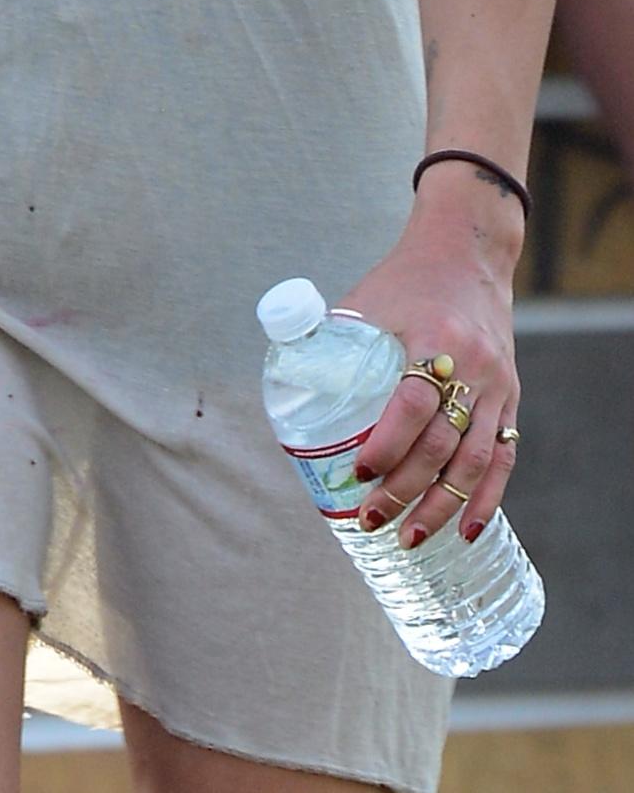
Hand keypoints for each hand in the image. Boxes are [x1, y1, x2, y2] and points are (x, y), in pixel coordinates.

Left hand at [346, 187, 524, 545]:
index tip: (359, 473)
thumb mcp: (362, 302)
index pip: (412, 402)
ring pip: (476, 457)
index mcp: (435, 338)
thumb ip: (324, 342)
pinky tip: (469, 530)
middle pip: (442, 441)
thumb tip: (282, 391)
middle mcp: (474, 366)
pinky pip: (504, 455)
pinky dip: (488, 497)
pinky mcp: (509, 397)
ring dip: (443, 505)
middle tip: (372, 518)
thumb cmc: (404, 281)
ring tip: (412, 539)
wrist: (468, 254)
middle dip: (406, 488)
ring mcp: (498, 385)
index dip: (387, 442)